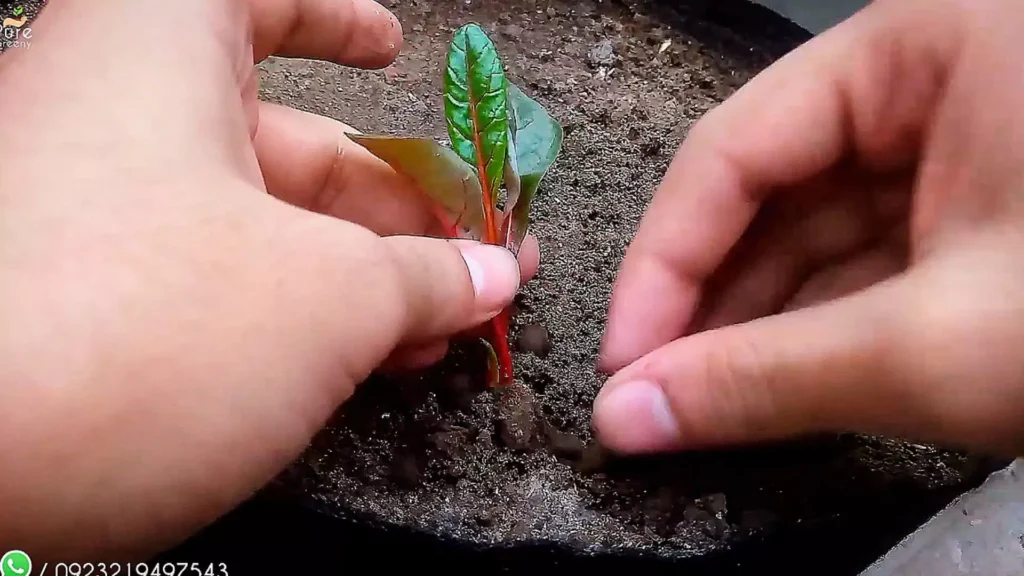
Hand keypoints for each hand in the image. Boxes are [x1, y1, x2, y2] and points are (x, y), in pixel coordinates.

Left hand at [0, 0, 536, 560]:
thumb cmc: (129, 334)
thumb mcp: (326, 294)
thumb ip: (423, 276)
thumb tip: (486, 275)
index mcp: (155, 52)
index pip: (259, 1)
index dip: (336, 20)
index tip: (392, 49)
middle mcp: (109, 118)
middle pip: (285, 143)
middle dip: (396, 211)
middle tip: (474, 264)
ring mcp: (85, 218)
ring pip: (253, 229)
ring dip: (360, 280)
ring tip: (437, 331)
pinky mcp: (73, 310)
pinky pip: (204, 288)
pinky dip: (290, 317)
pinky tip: (359, 363)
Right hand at [594, 0, 1023, 457]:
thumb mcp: (938, 344)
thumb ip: (765, 380)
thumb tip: (632, 418)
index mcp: (924, 47)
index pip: (734, 149)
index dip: (662, 263)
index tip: (623, 362)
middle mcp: (935, 81)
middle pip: (769, 193)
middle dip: (706, 304)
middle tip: (654, 397)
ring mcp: (963, 149)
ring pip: (817, 236)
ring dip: (756, 325)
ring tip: (699, 405)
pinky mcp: (985, 214)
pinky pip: (868, 264)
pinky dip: (819, 331)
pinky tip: (770, 385)